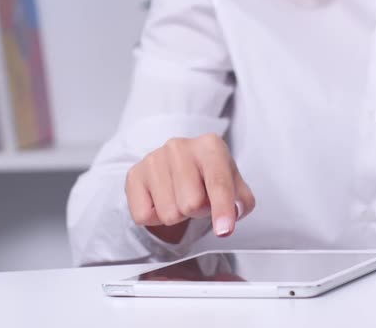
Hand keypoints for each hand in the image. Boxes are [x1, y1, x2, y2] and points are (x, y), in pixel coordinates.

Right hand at [125, 133, 255, 237]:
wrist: (178, 163)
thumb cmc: (208, 174)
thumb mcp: (233, 182)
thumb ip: (242, 200)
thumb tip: (234, 213)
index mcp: (210, 146)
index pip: (218, 183)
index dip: (222, 209)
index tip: (224, 230)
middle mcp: (180, 147)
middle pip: (192, 204)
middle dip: (198, 211)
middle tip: (198, 199)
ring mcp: (154, 158)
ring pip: (169, 213)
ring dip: (178, 215)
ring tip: (180, 198)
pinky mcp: (134, 174)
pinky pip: (144, 216)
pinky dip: (155, 217)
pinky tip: (162, 199)